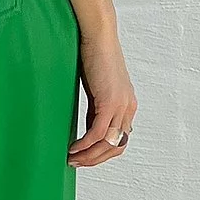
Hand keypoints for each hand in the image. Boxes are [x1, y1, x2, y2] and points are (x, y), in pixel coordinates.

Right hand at [69, 27, 135, 167]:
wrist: (98, 37)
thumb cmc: (95, 57)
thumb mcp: (97, 89)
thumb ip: (97, 108)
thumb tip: (87, 128)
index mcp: (128, 106)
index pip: (120, 140)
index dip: (102, 153)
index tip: (84, 157)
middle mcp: (128, 108)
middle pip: (116, 147)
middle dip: (95, 160)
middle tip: (76, 163)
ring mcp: (121, 106)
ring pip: (107, 144)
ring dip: (88, 156)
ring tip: (71, 158)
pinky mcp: (109, 102)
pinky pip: (97, 133)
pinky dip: (84, 145)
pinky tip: (73, 148)